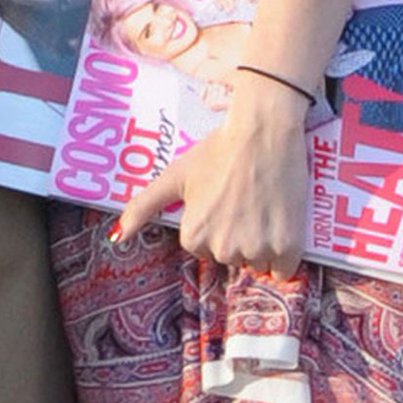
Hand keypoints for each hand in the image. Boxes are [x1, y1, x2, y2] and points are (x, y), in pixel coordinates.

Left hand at [117, 74, 309, 274]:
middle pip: (232, 257)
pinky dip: (285, 254)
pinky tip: (281, 225)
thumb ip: (142, 208)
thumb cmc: (216, 151)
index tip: (223, 200)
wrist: (262, 133)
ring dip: (262, 244)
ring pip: (259, 263)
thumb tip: (115, 237)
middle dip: (237, 235)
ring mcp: (256, 250)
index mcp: (194, 237)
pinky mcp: (288, 247)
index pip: (205, 248)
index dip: (215, 224)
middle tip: (244, 201)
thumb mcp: (174, 177)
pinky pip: (284, 270)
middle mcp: (224, 250)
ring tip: (263, 208)